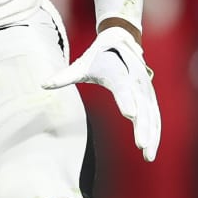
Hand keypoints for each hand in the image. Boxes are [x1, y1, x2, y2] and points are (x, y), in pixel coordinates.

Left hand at [43, 24, 162, 160]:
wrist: (121, 40)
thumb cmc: (97, 56)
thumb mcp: (81, 64)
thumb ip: (64, 76)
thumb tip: (42, 84)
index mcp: (118, 72)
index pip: (123, 88)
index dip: (127, 101)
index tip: (130, 115)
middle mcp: (136, 81)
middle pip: (142, 106)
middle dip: (143, 126)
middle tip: (141, 145)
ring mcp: (145, 89)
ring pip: (151, 114)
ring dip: (152, 135)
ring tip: (148, 156)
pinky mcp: (150, 97)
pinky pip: (154, 116)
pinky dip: (155, 133)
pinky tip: (151, 151)